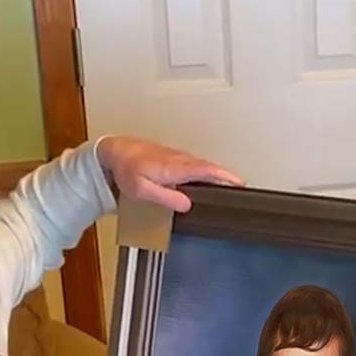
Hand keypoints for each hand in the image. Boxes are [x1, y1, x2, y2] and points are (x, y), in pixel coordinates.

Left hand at [96, 135, 242, 212]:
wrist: (115, 151)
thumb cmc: (126, 169)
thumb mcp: (142, 190)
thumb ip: (165, 197)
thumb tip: (186, 205)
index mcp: (175, 167)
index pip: (208, 171)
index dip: (226, 177)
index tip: (240, 183)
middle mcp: (180, 160)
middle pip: (210, 167)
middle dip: (227, 176)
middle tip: (240, 186)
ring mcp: (178, 157)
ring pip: (202, 165)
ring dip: (217, 173)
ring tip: (229, 184)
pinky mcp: (174, 157)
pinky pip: (195, 164)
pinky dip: (205, 170)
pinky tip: (206, 178)